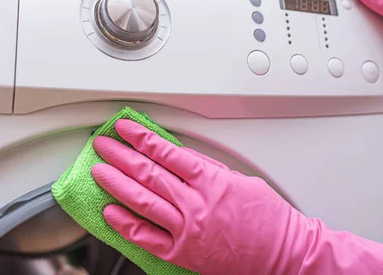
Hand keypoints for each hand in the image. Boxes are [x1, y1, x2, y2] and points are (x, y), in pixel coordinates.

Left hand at [91, 119, 304, 274]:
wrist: (283, 253)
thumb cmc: (268, 217)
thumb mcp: (240, 180)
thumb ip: (208, 168)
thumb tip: (179, 155)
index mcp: (210, 180)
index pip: (166, 152)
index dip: (141, 137)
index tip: (124, 128)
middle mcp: (195, 203)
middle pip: (148, 173)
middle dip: (121, 155)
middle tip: (103, 145)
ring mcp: (188, 229)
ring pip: (143, 202)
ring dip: (117, 184)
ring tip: (99, 171)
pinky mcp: (183, 253)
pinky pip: (148, 238)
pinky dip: (126, 224)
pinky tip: (110, 212)